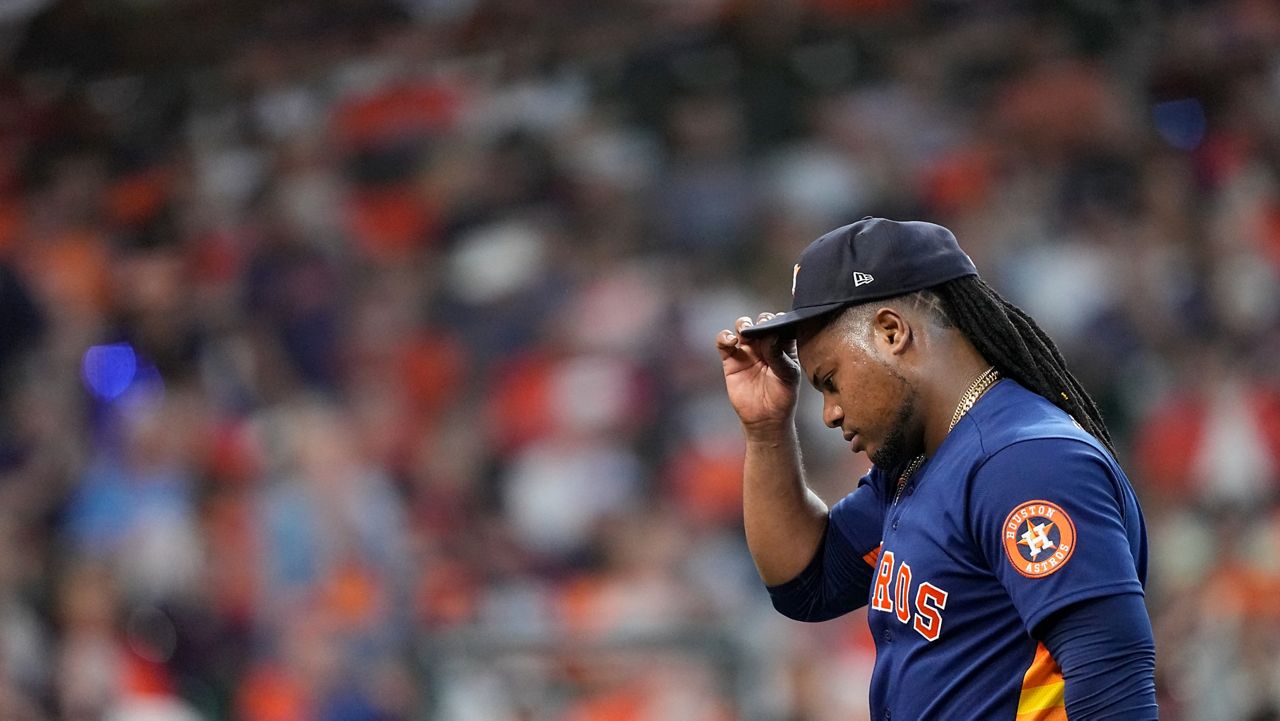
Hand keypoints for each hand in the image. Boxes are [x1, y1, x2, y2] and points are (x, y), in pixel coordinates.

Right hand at [716, 313, 801, 432]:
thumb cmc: (782, 397)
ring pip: (742, 327)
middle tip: (763, 325)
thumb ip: (778, 355)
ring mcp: (747, 351)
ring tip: (746, 331)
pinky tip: (731, 341)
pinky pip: (723, 343)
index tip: (779, 324)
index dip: (780, 321)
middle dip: (762, 320)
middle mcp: (765, 344)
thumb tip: (770, 335)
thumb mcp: (787, 375)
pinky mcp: (731, 360)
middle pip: (761, 322)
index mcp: (783, 345)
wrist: (765, 418)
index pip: (781, 325)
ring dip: (743, 324)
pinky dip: (724, 337)